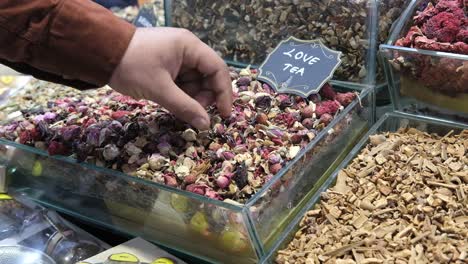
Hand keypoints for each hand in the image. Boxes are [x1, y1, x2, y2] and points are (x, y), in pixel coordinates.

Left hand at [109, 27, 232, 129]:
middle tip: (196, 114)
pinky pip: (182, 83)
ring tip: (179, 109)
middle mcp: (187, 49)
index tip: (224, 114)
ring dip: (192, 98)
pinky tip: (173, 104)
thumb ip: (185, 107)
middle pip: (208, 77)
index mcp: (189, 46)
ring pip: (195, 82)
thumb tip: (206, 125)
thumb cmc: (131, 66)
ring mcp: (177, 57)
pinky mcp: (167, 65)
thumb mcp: (159, 89)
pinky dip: (181, 95)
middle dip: (205, 97)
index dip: (224, 92)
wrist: (99, 54)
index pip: (217, 69)